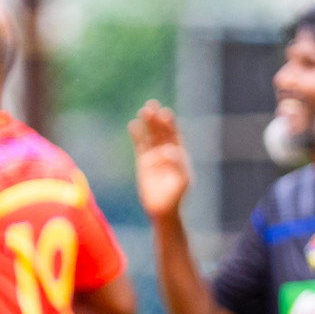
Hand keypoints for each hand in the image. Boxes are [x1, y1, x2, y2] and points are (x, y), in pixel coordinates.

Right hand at [128, 100, 190, 219]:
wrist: (162, 208)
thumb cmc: (176, 196)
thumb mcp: (181, 180)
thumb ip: (178, 164)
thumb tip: (170, 150)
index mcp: (180, 155)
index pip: (175, 136)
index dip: (171, 124)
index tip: (166, 113)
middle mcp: (167, 153)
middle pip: (162, 132)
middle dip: (158, 119)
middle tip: (152, 105)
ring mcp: (155, 156)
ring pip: (151, 136)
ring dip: (148, 124)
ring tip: (144, 110)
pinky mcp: (143, 162)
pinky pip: (139, 145)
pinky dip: (137, 135)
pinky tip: (133, 125)